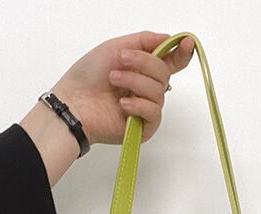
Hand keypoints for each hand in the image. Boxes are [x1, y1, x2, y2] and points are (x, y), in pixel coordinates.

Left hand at [55, 30, 193, 143]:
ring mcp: (146, 108)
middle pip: (164, 72)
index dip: (181, 53)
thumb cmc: (88, 77)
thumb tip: (168, 38)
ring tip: (113, 81)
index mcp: (142, 70)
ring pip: (158, 91)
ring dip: (135, 82)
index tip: (186, 42)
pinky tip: (122, 104)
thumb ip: (144, 42)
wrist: (73, 104)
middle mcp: (146, 88)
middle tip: (120, 61)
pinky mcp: (143, 128)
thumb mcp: (115, 47)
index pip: (170, 62)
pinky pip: (154, 112)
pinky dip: (138, 104)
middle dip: (144, 64)